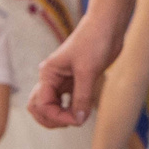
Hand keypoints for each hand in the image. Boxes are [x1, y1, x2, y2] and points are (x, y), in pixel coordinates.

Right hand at [30, 15, 119, 129]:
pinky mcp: (76, 81)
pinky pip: (67, 101)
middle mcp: (52, 78)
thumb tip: (79, 120)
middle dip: (52, 119)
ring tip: (77, 119)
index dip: (57, 116)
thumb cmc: (94, 41)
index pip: (42, 104)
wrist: (107, 26)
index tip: (76, 120)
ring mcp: (63, 80)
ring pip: (52, 106)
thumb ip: (82, 97)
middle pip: (40, 108)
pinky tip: (82, 113)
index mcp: (48, 74)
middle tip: (72, 121)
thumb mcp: (87, 71)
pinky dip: (71, 110)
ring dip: (60, 116)